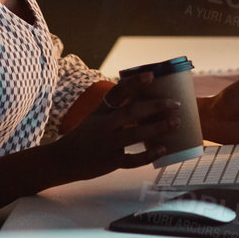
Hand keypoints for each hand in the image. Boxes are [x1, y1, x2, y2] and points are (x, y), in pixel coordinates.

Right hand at [49, 72, 182, 183]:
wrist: (62, 160)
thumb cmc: (84, 136)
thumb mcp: (95, 117)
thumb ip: (115, 110)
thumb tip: (143, 100)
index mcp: (100, 112)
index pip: (117, 92)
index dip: (134, 82)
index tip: (151, 75)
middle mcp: (104, 126)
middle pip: (131, 112)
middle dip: (155, 106)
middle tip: (175, 103)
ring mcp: (107, 144)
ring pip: (135, 134)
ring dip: (158, 128)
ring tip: (176, 123)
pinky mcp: (110, 162)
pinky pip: (132, 159)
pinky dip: (149, 155)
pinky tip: (163, 150)